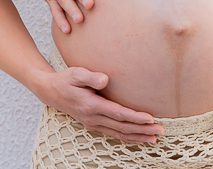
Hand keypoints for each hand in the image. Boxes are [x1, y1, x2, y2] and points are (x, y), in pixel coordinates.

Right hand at [41, 67, 163, 143]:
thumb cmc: (66, 79)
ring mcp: (93, 123)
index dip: (135, 117)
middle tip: (161, 131)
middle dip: (143, 130)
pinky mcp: (94, 125)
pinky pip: (114, 134)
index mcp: (91, 106)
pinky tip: (139, 138)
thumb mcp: (75, 73)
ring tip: (154, 138)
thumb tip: (105, 79)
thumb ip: (90, 77)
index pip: (118, 114)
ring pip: (119, 134)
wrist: (51, 92)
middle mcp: (93, 118)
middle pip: (122, 127)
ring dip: (138, 137)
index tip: (151, 119)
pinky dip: (128, 138)